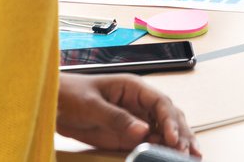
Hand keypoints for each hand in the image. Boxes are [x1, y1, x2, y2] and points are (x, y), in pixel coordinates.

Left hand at [55, 72, 200, 156]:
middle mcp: (138, 103)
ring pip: (164, 131)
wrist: (53, 104)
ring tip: (190, 157)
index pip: (161, 102)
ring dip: (178, 143)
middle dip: (182, 133)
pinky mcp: (127, 135)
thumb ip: (116, 118)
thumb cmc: (71, 94)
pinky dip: (162, 150)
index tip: (173, 138)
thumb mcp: (92, 105)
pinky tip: (170, 158)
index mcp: (133, 88)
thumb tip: (142, 130)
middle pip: (169, 117)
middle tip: (188, 152)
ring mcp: (134, 120)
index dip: (171, 120)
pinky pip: (149, 143)